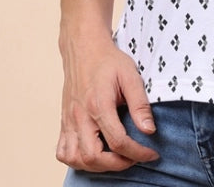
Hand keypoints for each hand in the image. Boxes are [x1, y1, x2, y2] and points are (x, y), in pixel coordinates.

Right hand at [56, 33, 158, 171]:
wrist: (84, 47)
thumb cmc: (108, 60)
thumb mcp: (130, 75)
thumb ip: (140, 104)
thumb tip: (149, 130)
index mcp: (98, 104)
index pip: (117, 141)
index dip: (137, 152)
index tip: (151, 153)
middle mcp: (80, 115)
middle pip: (93, 156)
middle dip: (117, 164)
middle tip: (134, 158)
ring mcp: (69, 120)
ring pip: (75, 159)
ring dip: (96, 166)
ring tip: (115, 158)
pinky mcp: (64, 121)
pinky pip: (63, 152)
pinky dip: (76, 160)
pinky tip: (93, 154)